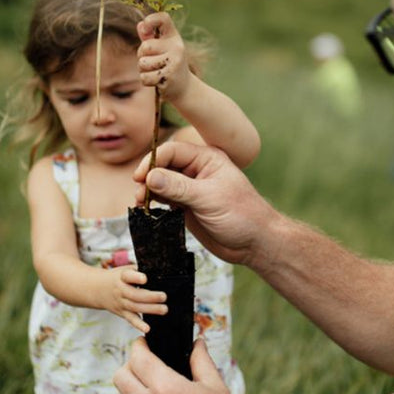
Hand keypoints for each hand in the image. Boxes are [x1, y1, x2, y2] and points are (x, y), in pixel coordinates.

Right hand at [101, 266, 166, 332]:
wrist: (97, 289)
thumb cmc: (118, 277)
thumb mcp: (126, 269)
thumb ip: (139, 269)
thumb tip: (158, 270)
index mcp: (122, 277)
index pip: (128, 276)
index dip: (136, 277)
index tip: (145, 278)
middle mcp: (120, 290)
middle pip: (134, 295)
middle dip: (150, 297)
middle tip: (163, 296)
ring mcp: (121, 302)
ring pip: (135, 307)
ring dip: (150, 309)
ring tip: (164, 309)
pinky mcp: (122, 312)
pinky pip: (131, 319)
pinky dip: (139, 325)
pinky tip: (147, 329)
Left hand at [113, 337, 255, 393]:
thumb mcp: (216, 388)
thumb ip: (201, 360)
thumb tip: (197, 342)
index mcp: (166, 388)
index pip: (138, 357)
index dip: (139, 346)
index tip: (145, 344)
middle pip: (120, 376)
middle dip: (130, 366)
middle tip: (147, 366)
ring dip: (133, 392)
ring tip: (154, 393)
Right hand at [133, 141, 276, 265]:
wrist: (254, 243)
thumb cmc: (241, 215)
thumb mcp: (208, 198)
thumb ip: (178, 187)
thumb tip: (149, 177)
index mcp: (207, 159)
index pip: (173, 151)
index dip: (153, 161)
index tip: (140, 177)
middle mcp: (197, 170)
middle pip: (163, 166)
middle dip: (148, 176)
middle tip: (138, 192)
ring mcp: (191, 189)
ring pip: (161, 184)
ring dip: (148, 191)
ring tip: (140, 202)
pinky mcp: (186, 207)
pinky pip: (165, 200)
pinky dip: (154, 203)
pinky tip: (147, 209)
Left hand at [137, 12, 191, 103]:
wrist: (185, 88)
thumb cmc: (169, 65)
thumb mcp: (162, 49)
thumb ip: (150, 38)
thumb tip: (140, 25)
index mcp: (174, 37)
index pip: (163, 19)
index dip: (151, 19)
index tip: (146, 26)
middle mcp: (176, 47)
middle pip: (145, 46)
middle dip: (142, 56)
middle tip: (154, 63)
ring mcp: (174, 62)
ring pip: (143, 63)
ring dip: (144, 70)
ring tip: (156, 72)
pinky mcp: (169, 76)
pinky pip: (145, 77)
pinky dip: (146, 81)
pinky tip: (157, 82)